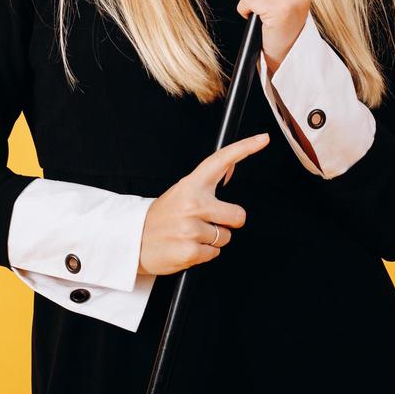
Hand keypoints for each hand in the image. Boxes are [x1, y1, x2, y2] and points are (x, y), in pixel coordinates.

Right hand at [138, 133, 269, 275]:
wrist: (132, 241)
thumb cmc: (160, 218)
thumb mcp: (180, 194)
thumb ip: (205, 185)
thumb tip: (231, 170)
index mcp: (190, 186)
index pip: (221, 161)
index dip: (244, 148)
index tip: (262, 139)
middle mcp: (193, 204)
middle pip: (238, 215)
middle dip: (228, 223)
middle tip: (207, 222)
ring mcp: (191, 228)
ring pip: (225, 238)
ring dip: (212, 240)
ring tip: (189, 235)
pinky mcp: (191, 251)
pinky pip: (214, 254)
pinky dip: (203, 254)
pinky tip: (186, 247)